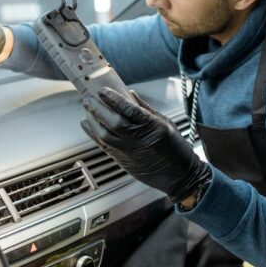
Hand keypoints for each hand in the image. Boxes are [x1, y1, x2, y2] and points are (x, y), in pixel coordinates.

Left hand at [81, 88, 211, 203]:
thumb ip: (145, 108)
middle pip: (113, 122)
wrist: (178, 176)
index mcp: (152, 127)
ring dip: (93, 120)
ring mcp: (129, 151)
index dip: (113, 98)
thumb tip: (129, 94)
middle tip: (89, 98)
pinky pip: (103, 146)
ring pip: (104, 135)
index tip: (103, 90)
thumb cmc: (175, 148)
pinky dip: (93, 134)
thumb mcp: (165, 123)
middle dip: (98, 108)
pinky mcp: (123, 160)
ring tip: (87, 109)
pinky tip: (87, 124)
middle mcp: (139, 139)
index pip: (129, 109)